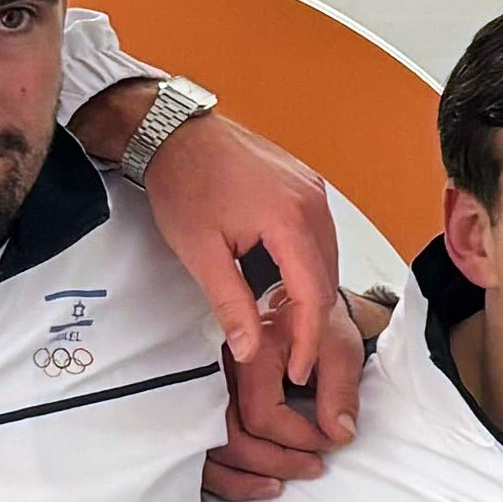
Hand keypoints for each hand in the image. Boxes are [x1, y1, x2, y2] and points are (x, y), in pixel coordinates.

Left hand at [132, 107, 346, 396]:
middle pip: (327, 279)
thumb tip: (249, 347)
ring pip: (327, 260)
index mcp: (290, 218)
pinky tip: (285, 284)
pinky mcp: (306, 186)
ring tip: (285, 323)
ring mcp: (312, 191)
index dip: (307, 339)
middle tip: (288, 352)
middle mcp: (311, 202)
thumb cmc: (184, 181)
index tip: (297, 367)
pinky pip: (319, 238)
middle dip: (310, 321)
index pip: (313, 295)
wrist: (175, 134)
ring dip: (310, 294)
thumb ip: (230, 304)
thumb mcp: (200, 252)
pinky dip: (307, 267)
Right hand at [207, 289, 394, 500]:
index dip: (298, 437)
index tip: (328, 441)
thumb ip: (340, 391)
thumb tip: (339, 433)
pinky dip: (229, 478)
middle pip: (231, 437)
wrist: (294, 308)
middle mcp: (217, 371)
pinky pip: (202, 454)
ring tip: (286, 482)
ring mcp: (202, 390)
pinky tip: (260, 484)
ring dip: (250, 477)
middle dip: (278, 462)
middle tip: (314, 466)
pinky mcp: (201, 406)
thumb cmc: (315, 327)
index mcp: (249, 351)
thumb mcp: (339, 350)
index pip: (261, 413)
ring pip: (212, 452)